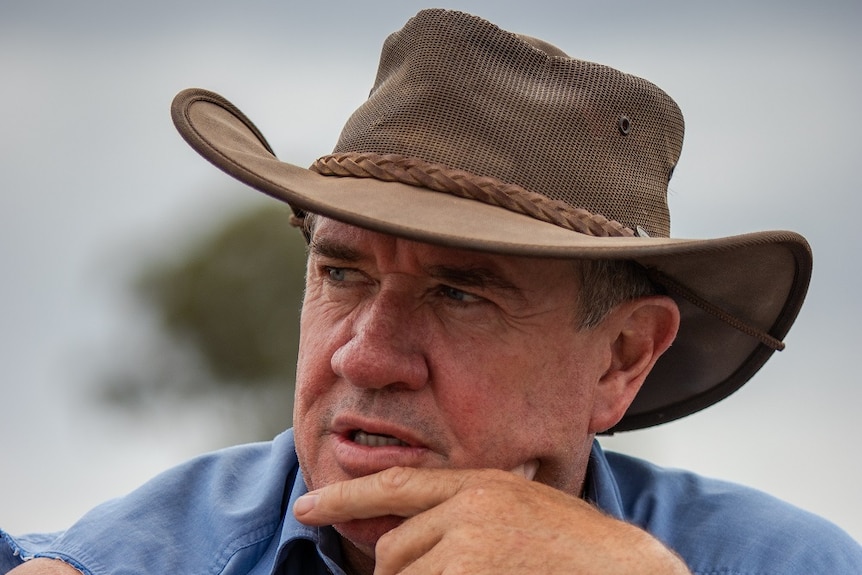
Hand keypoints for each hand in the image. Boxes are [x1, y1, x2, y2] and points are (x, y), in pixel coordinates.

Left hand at [294, 466, 689, 573]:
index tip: (308, 506)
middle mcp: (469, 507)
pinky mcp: (469, 574)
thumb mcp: (517, 514)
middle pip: (393, 550)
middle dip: (400, 573)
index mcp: (480, 484)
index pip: (395, 485)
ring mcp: (469, 545)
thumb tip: (404, 533)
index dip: (344, 496)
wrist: (628, 570)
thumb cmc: (575, 553)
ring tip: (482, 571)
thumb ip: (465, 515)